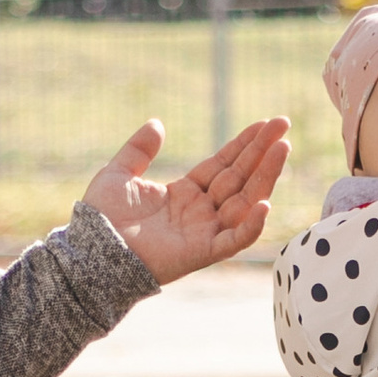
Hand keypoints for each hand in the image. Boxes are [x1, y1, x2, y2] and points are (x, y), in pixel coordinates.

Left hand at [84, 115, 289, 283]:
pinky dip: (251, 225)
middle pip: (239, 178)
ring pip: (245, 202)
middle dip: (263, 153)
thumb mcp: (119, 174)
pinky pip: (234, 239)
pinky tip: (265, 203)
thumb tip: (157, 124)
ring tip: (282, 149)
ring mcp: (204, 232)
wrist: (93, 251)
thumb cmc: (102, 218)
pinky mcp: (202, 252)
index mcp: (184, 194)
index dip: (244, 144)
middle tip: (283, 126)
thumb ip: (139, 150)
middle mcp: (200, 212)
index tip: (265, 124)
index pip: (223, 165)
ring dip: (265, 176)